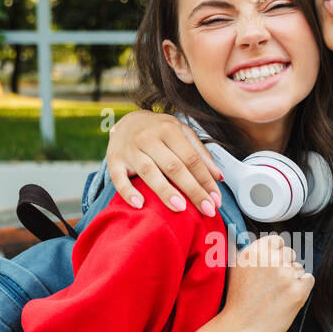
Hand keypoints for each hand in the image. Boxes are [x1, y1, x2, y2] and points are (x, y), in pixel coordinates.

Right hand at [107, 109, 222, 214]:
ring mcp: (130, 149)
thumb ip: (200, 154)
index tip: (216, 200)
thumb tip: (218, 177)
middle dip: (192, 189)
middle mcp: (149, 137)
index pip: (191, 158)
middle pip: (173, 166)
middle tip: (207, 210)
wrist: (125, 121)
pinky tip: (140, 205)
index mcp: (169, 129)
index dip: (205, 180)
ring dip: (165, 191)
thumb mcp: (181, 134)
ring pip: (149, 171)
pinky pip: (118, 177)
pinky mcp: (113, 160)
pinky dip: (128, 192)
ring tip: (180, 208)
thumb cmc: (159, 132)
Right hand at [221, 235, 314, 331]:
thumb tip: (264, 240)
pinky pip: (308, 280)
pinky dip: (301, 288)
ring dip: (292, 279)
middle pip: (290, 253)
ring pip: (299, 268)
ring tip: (276, 295)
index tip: (271, 266)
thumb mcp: (236, 269)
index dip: (276, 254)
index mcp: (255, 251)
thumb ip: (250, 252)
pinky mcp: (298, 290)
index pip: (277, 240)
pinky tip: (286, 298)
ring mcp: (285, 274)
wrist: (241, 329)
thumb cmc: (238, 302)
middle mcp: (270, 259)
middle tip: (271, 285)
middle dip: (285, 266)